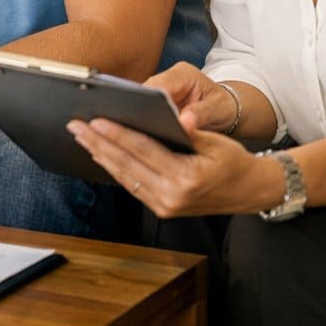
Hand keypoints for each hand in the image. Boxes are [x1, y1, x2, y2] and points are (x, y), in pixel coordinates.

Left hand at [67, 116, 281, 217]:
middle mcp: (172, 196)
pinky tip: (99, 153)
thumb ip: (188, 131)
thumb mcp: (216, 142)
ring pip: (125, 177)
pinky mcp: (161, 209)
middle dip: (98, 143)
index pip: (144, 151)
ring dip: (100, 155)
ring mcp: (165, 206)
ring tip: (80, 136)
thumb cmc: (233, 161)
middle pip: (127, 165)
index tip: (96, 120)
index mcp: (187, 179)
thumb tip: (171, 115)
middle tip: (75, 125)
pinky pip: (132, 185)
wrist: (250, 192)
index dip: (118, 135)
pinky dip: (114, 168)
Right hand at [147, 61, 238, 133]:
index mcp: (183, 73)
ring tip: (144, 133)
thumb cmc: (222, 105)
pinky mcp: (156, 101)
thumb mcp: (217, 109)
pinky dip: (146, 120)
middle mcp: (167, 78)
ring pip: (141, 100)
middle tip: (144, 128)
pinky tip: (147, 134)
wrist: (224, 107)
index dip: (151, 100)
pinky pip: (145, 109)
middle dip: (143, 108)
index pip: (160, 84)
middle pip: (146, 91)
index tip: (149, 117)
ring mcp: (160, 89)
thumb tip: (182, 124)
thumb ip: (200, 114)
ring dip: (142, 115)